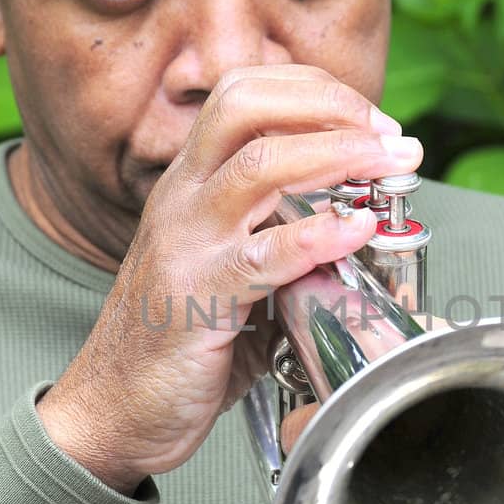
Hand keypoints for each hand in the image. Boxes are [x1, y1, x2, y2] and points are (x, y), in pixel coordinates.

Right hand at [36, 66, 421, 492]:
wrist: (112, 411)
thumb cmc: (178, 344)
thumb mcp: (232, 270)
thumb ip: (283, 239)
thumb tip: (361, 227)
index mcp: (191, 183)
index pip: (245, 93)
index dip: (316, 91)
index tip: (373, 119)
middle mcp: (183, 198)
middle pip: (248, 105)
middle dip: (330, 106)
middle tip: (390, 135)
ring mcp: (186, 243)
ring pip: (260, 164)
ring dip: (338, 155)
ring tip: (391, 165)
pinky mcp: (196, 298)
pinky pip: (262, 254)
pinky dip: (319, 235)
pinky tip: (359, 230)